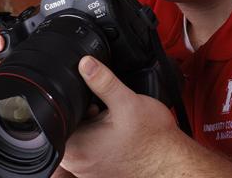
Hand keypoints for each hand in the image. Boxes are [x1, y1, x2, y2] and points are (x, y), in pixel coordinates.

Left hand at [60, 56, 186, 177]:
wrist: (174, 165)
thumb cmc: (153, 140)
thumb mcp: (127, 102)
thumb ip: (103, 81)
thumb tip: (85, 63)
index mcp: (78, 148)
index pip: (58, 119)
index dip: (72, 102)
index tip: (91, 99)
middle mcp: (79, 163)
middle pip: (69, 126)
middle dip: (84, 112)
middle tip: (105, 109)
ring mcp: (90, 171)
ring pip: (81, 136)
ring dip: (93, 124)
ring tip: (114, 120)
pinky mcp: (102, 171)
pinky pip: (93, 147)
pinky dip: (102, 136)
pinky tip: (119, 131)